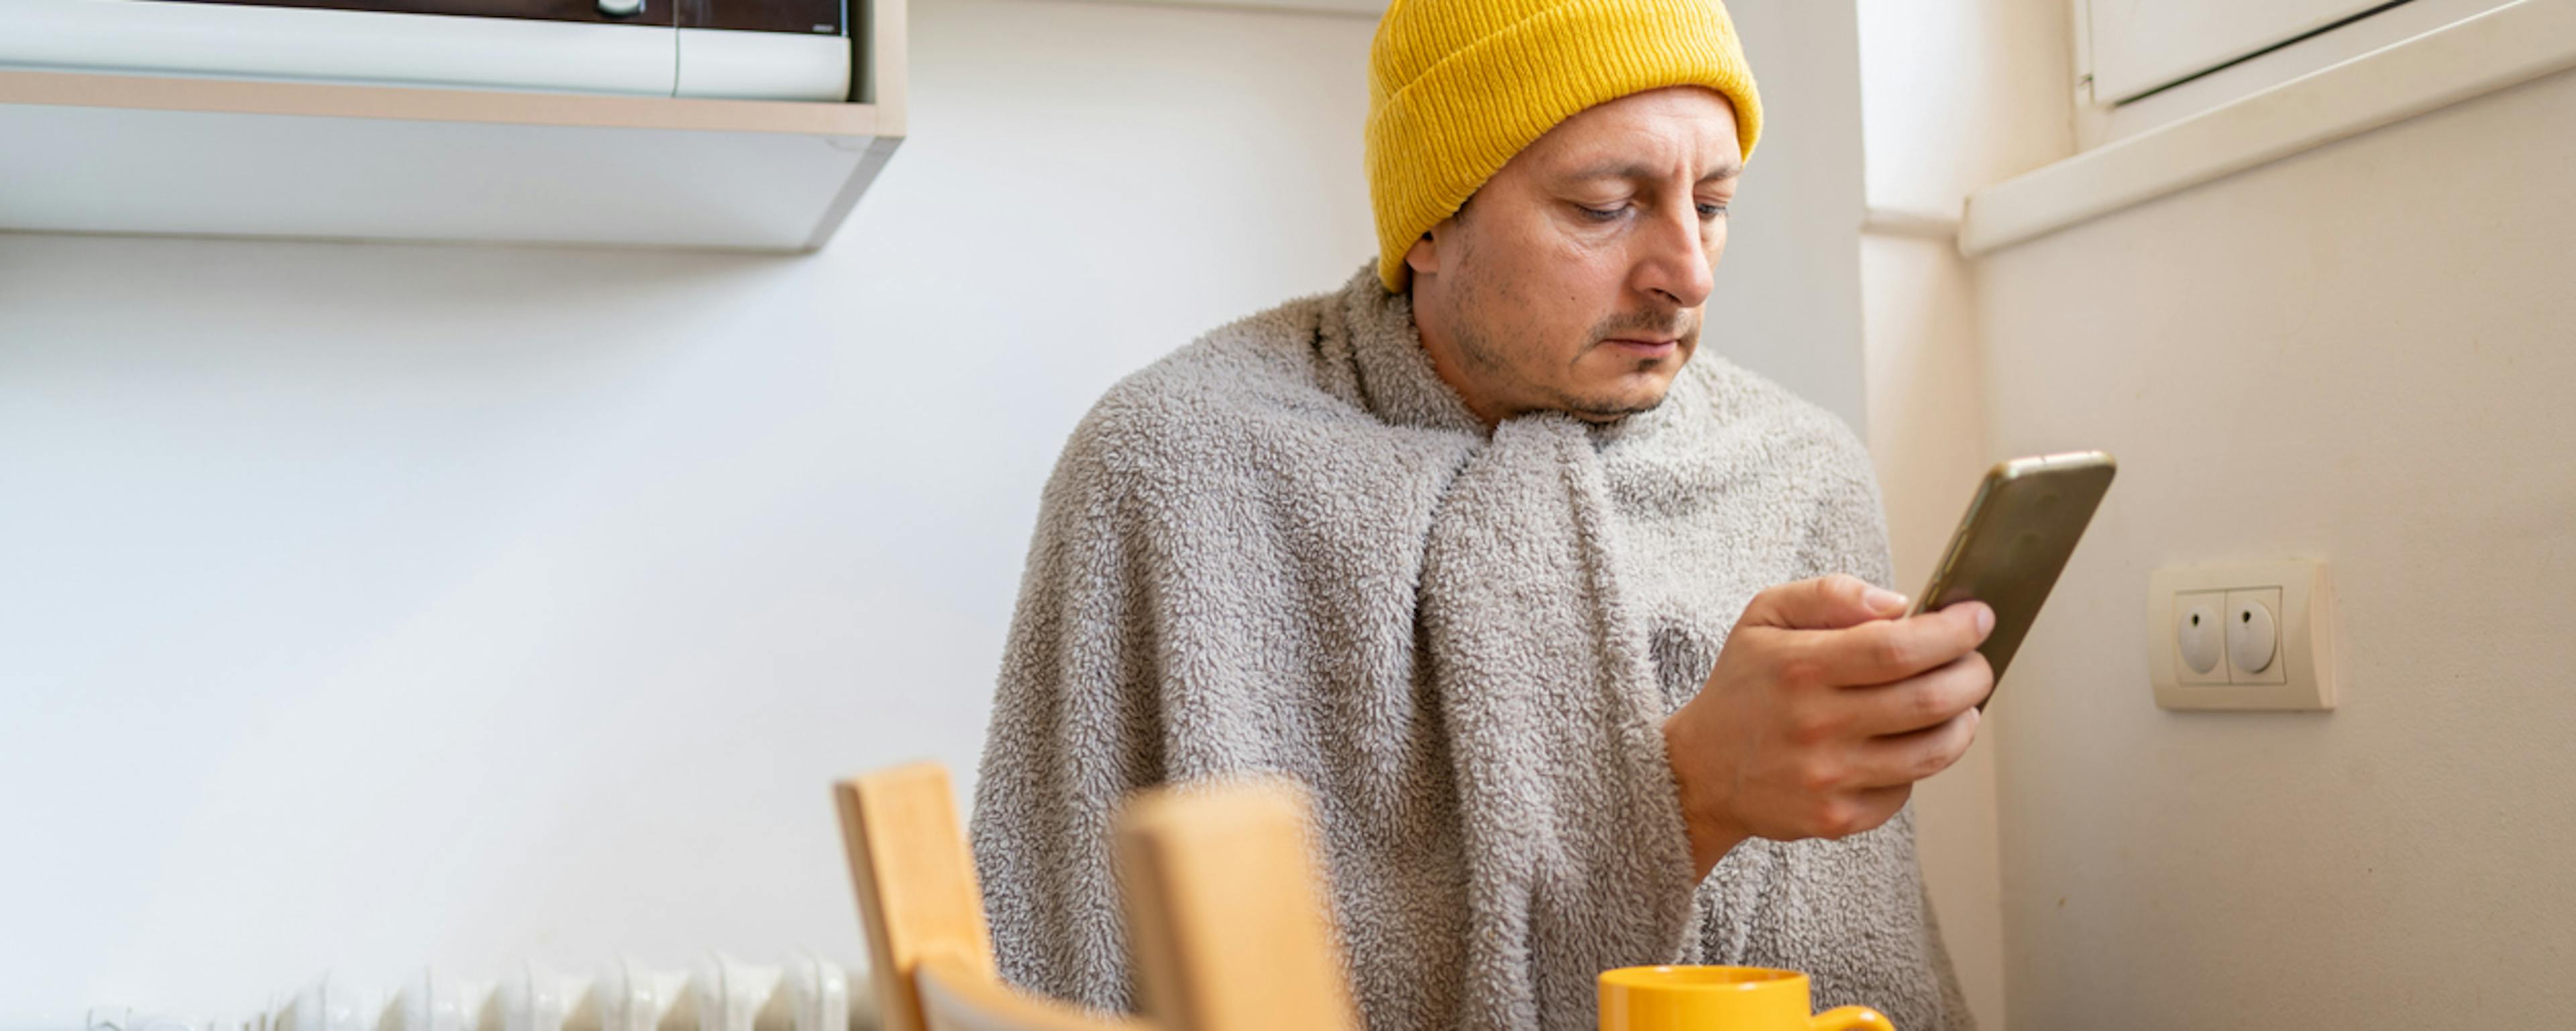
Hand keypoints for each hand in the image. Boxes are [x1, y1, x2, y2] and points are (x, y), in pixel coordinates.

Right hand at [1662, 574, 1995, 876]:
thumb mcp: (1764, 617)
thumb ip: (1828, 595)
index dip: (1953, 632)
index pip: (1899, 648)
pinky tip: (1907, 742)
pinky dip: (1920, 763)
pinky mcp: (1836, 819)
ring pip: (1932, 752)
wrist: (1699, 772)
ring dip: (1964, 721)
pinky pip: (1906, 790)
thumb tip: (1898, 605)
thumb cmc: (1743, 687)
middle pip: (1929, 699)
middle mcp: (1815, 725)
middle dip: (1973, 674)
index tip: (1977, 618)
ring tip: (1961, 702)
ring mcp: (1828, 778)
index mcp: (1800, 666)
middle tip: (1977, 661)